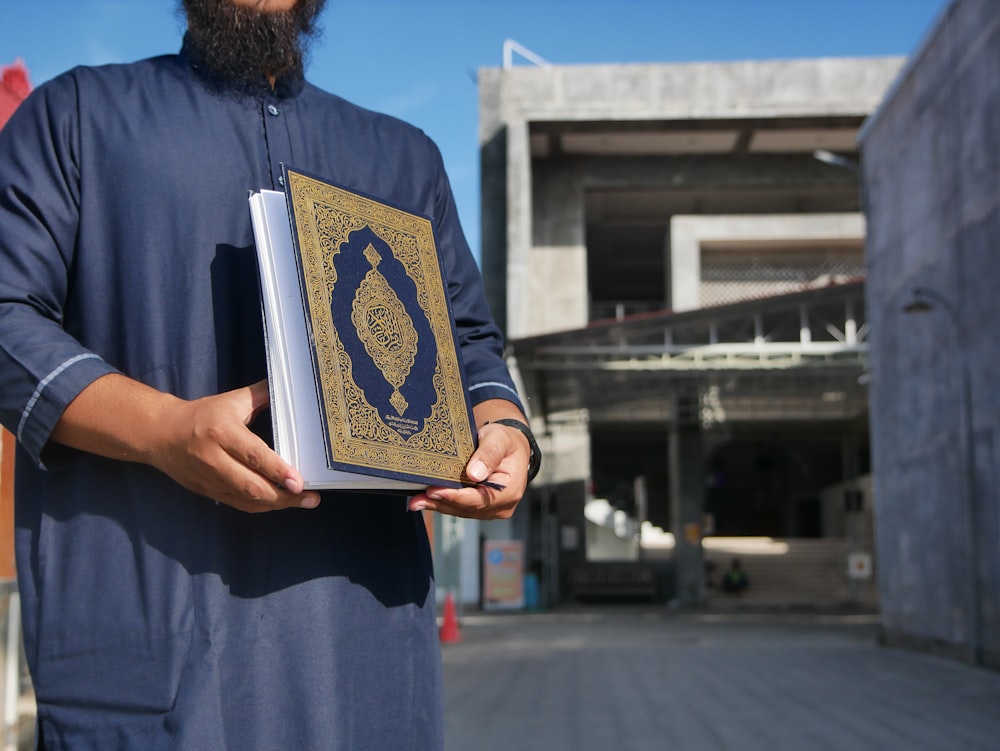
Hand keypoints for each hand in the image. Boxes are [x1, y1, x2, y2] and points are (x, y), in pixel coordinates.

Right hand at [52, 374, 319, 512]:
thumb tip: (290, 387)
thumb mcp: (230, 401)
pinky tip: (280, 504)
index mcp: (221, 432)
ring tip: (303, 503)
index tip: (299, 482)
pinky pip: (238, 504)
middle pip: (251, 485)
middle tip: (311, 499)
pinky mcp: (207, 492)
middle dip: (283, 496)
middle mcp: (214, 459)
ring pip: (246, 499)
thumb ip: (260, 395)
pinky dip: (261, 507)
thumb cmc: (201, 415)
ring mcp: (210, 479)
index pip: (253, 455)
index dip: (277, 470)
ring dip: (276, 505)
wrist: (159, 434)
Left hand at [407, 400, 529, 519]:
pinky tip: (426, 499)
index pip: (480, 499)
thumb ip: (489, 454)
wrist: (509, 446)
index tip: (434, 492)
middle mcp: (502, 505)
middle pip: (467, 508)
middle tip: (416, 499)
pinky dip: (443, 503)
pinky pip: (460, 508)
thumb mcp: (499, 439)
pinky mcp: (480, 507)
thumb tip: (474, 474)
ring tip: (416, 501)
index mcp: (510, 490)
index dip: (456, 497)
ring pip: (461, 510)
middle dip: (441, 503)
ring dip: (438, 505)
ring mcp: (491, 509)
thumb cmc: (505, 441)